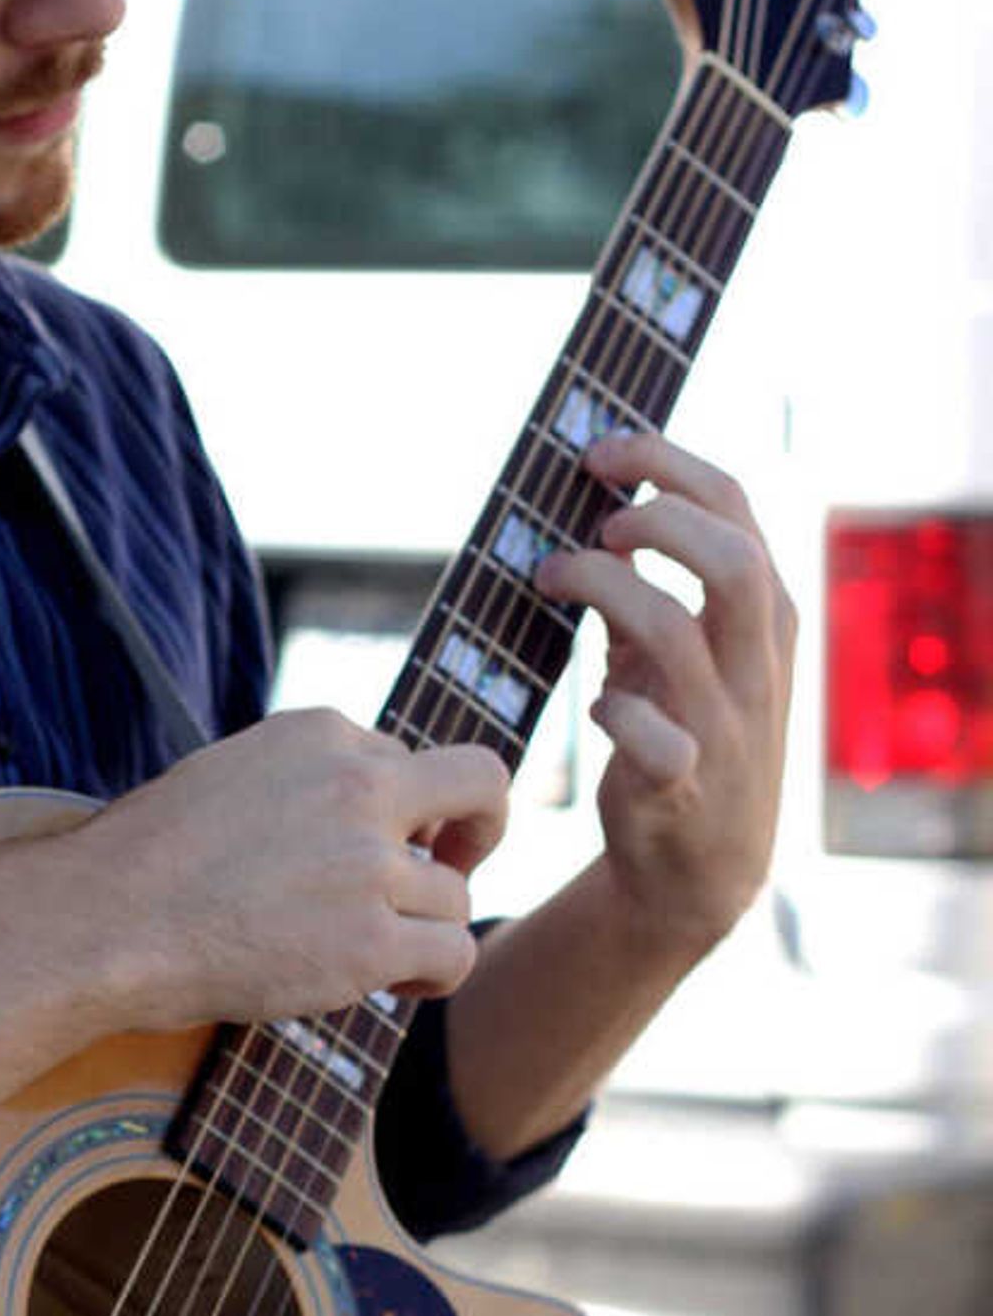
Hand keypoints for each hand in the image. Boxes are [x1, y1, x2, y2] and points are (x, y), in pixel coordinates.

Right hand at [71, 705, 510, 1029]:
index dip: (401, 806)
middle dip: (484, 826)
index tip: (385, 841)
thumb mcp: (229, 776)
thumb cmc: (145, 863)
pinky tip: (400, 984)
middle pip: (479, 784)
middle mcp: (358, 785)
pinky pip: (454, 955)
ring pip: (456, 895)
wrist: (105, 922)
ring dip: (424, 927)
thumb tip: (357, 828)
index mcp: (319, 732)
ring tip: (376, 954)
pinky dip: (434, 976)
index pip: (402, 759)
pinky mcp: (371, 941)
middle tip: (456, 864)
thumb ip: (302, 785)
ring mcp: (370, 864)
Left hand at [536, 431, 794, 958]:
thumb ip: (654, 578)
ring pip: (673, 629)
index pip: (735, 505)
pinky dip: (612, 710)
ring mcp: (726, 723)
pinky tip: (596, 705)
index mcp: (765, 612)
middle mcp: (757, 661)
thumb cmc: (681, 729)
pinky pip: (652, 736)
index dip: (665, 462)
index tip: (599, 450)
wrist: (701, 865)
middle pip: (729, 556)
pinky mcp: (684, 783)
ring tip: (551, 579)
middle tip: (594, 519)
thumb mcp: (682, 647)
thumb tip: (602, 494)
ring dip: (603, 588)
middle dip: (654, 517)